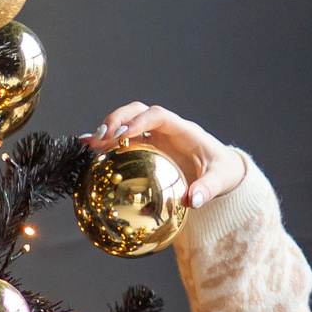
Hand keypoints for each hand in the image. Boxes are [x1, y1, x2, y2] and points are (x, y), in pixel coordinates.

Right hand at [87, 102, 246, 208]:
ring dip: (109, 130)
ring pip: (128, 122)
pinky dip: (107, 144)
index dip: (138, 121)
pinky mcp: (148, 147)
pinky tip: (88, 151)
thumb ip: (208, 189)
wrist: (224, 170)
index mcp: (184, 130)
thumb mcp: (221, 181)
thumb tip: (193, 201)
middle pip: (137, 111)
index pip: (158, 116)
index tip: (121, 135)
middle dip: (117, 120)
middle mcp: (167, 129)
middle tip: (102, 138)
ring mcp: (156, 136)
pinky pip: (125, 141)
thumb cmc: (224, 172)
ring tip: (91, 146)